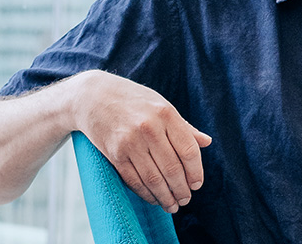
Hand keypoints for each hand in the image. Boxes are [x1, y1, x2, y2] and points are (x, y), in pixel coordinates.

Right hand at [72, 71, 211, 212]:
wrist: (94, 96)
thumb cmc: (134, 101)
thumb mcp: (162, 105)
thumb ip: (184, 127)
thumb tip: (207, 142)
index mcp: (166, 114)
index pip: (188, 150)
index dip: (196, 172)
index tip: (197, 184)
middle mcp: (149, 128)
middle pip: (172, 168)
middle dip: (181, 189)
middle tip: (186, 199)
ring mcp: (130, 142)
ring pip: (153, 179)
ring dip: (165, 197)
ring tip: (173, 205)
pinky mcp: (114, 154)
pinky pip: (134, 180)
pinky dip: (146, 194)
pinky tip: (154, 199)